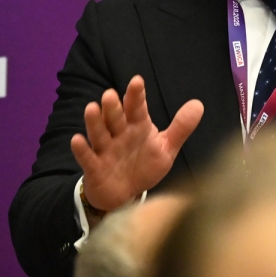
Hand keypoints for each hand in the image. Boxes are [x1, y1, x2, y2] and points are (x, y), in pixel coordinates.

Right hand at [70, 75, 203, 211]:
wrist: (125, 195)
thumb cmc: (144, 166)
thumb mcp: (166, 149)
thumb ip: (180, 128)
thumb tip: (199, 104)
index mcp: (137, 126)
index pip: (136, 108)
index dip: (136, 95)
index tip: (137, 81)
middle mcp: (119, 134)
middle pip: (115, 118)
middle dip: (113, 107)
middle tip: (110, 94)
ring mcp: (105, 149)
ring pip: (99, 133)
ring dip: (94, 122)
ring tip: (91, 108)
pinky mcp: (94, 167)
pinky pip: (87, 157)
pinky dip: (81, 150)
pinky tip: (76, 140)